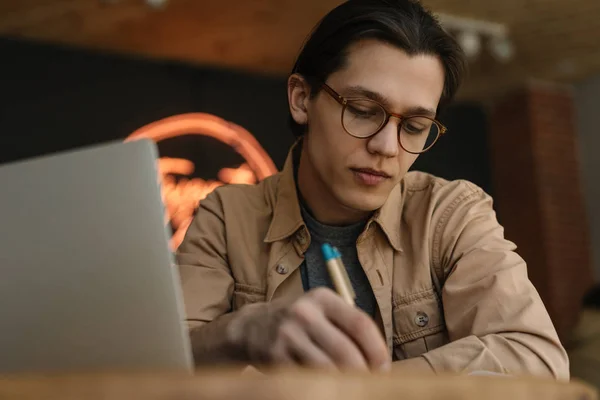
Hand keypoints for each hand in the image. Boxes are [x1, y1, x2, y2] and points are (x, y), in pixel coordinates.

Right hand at [229, 287, 390, 371]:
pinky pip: (306, 377)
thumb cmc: (298, 321)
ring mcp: (288, 334)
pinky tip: (325, 387)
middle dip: (362, 373)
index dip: (377, 349)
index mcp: (323, 298)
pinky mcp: (275, 355)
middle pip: (345, 351)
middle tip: (369, 384)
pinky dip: (320, 386)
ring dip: (343, 383)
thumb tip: (379, 359)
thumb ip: (347, 326)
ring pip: (327, 369)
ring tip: (350, 388)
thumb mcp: (320, 311)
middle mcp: (304, 312)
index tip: (383, 367)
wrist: (251, 326)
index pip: (360, 323)